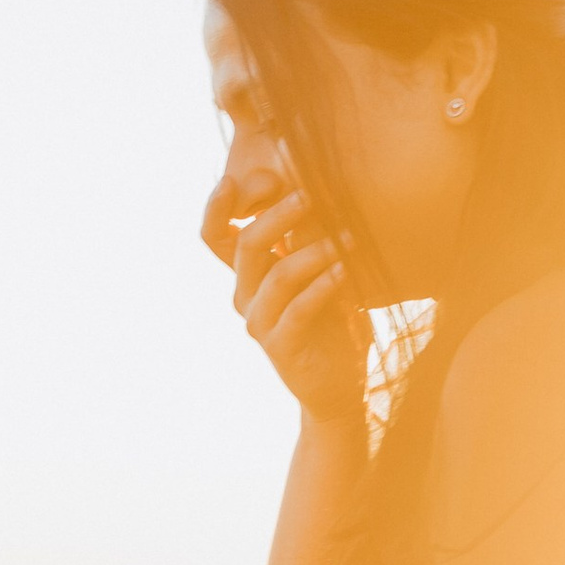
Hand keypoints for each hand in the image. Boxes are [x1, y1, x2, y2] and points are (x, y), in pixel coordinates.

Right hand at [199, 164, 364, 424]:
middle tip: (310, 193)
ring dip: (314, 250)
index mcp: (248, 275)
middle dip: (277, 215)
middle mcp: (246, 297)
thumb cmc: (332, 323)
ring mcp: (261, 323)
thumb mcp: (318, 272)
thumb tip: (313, 183)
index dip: (216, 206)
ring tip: (348, 236)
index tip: (235, 177)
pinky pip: (299, 310)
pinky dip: (323, 286)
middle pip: (247, 245)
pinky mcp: (282, 347)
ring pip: (277, 276)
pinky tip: (345, 270)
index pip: (216, 235)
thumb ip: (307, 238)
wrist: (338, 386)